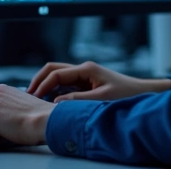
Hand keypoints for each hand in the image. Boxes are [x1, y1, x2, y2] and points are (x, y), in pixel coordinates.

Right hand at [26, 61, 170, 101]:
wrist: (142, 93)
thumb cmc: (126, 95)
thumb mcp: (101, 99)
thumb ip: (77, 100)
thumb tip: (56, 102)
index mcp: (85, 69)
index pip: (56, 73)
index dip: (42, 85)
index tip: (33, 97)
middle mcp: (83, 69)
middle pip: (53, 69)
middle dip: (39, 80)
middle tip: (28, 95)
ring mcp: (84, 75)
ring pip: (57, 76)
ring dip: (45, 85)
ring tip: (35, 99)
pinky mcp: (86, 84)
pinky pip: (65, 84)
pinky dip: (54, 90)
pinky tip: (49, 101)